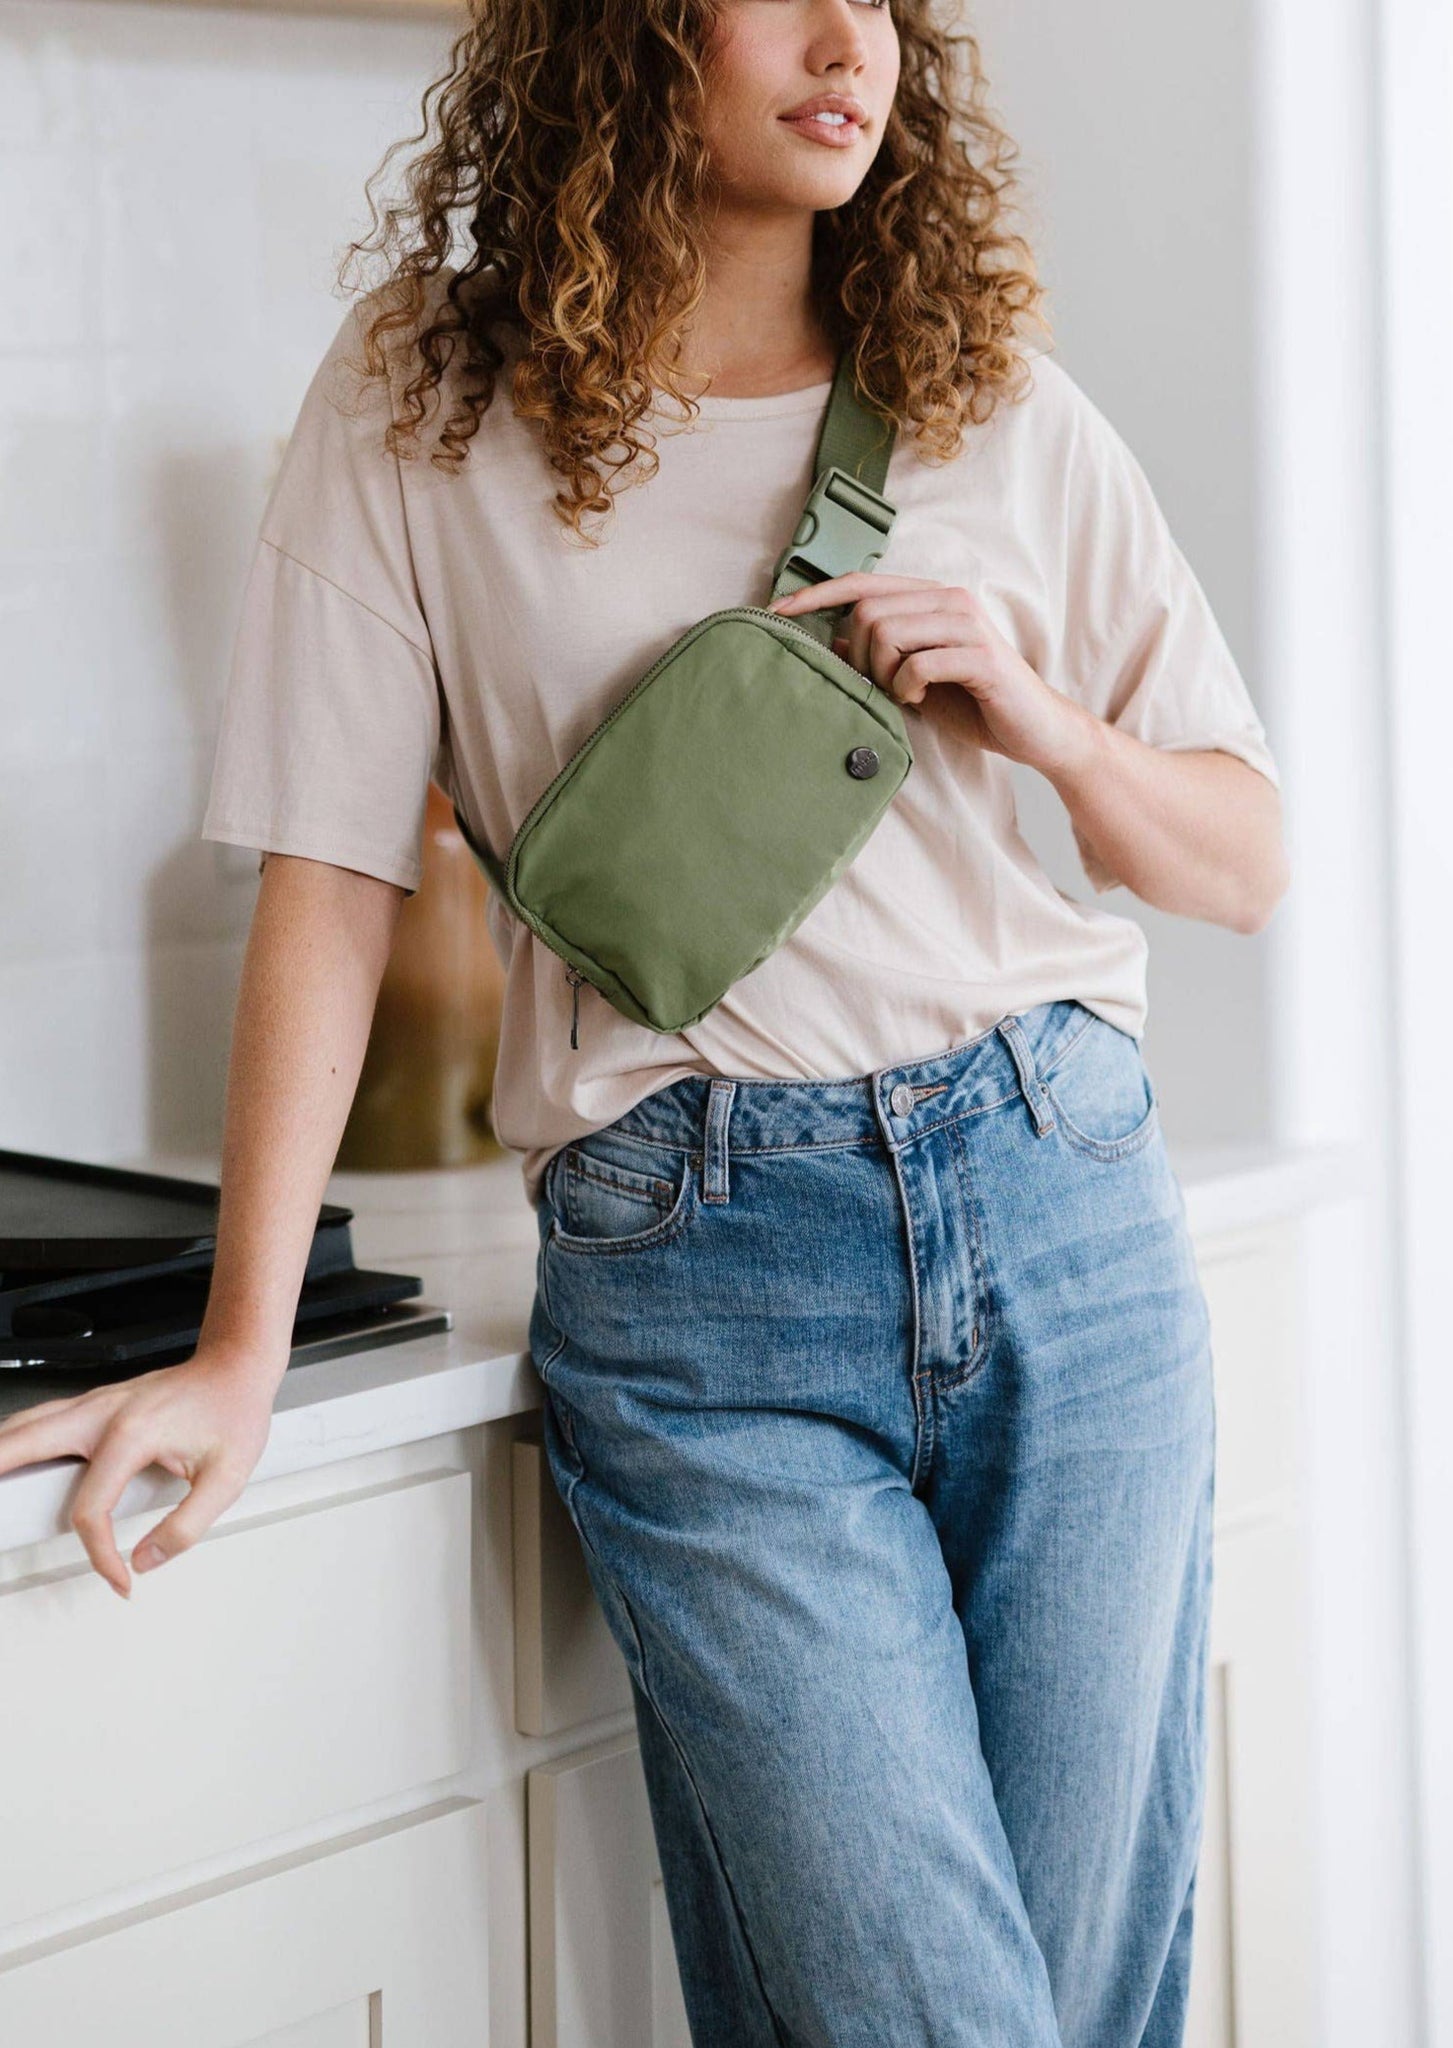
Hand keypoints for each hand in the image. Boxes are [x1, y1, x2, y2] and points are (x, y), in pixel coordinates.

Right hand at [0, 1347, 282, 1598]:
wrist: (236, 1367)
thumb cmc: (233, 1410)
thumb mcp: (227, 1477)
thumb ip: (186, 1526)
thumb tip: (146, 1559)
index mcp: (131, 1433)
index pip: (91, 1510)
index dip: (100, 1555)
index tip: (119, 1577)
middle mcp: (102, 1412)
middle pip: (23, 1444)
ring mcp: (94, 1403)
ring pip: (24, 1425)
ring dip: (1, 1453)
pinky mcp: (94, 1403)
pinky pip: (41, 1420)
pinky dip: (16, 1439)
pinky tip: (10, 1455)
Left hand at [768, 573, 1095, 776]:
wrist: (1034, 731)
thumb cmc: (974, 703)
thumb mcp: (914, 678)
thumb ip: (879, 657)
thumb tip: (831, 642)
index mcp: (932, 598)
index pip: (862, 583)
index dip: (815, 595)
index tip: (776, 612)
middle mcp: (950, 600)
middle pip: (867, 610)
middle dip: (858, 655)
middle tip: (879, 685)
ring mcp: (967, 625)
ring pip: (888, 632)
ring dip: (882, 673)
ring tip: (903, 694)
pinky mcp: (981, 656)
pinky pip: (918, 664)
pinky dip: (908, 688)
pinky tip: (921, 699)